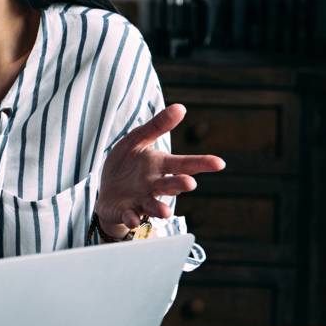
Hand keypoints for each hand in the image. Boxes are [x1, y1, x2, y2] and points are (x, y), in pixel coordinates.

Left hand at [95, 104, 225, 240]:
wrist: (107, 188)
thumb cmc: (128, 163)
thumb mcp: (138, 140)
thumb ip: (157, 126)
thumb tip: (181, 107)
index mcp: (160, 165)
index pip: (184, 164)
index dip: (201, 163)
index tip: (219, 163)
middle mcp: (154, 185)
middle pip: (171, 184)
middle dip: (179, 184)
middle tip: (189, 183)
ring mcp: (140, 199)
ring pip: (153, 205)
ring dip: (159, 208)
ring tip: (165, 212)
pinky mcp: (125, 211)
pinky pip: (129, 215)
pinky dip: (132, 218)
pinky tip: (133, 218)